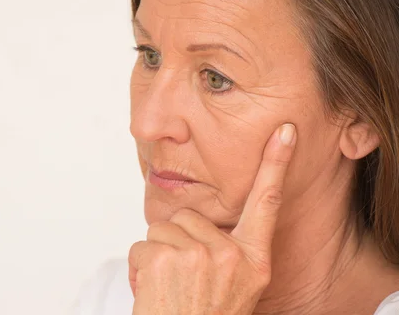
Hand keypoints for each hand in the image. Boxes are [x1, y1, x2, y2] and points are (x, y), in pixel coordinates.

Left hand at [128, 123, 296, 314]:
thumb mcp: (231, 286)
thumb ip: (224, 251)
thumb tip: (195, 223)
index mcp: (252, 260)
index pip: (266, 204)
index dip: (276, 165)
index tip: (285, 133)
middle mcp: (231, 254)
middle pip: (189, 217)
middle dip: (177, 243)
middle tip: (182, 280)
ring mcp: (201, 254)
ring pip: (162, 230)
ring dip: (157, 256)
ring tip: (169, 288)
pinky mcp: (169, 256)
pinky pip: (142, 246)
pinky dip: (139, 267)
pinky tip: (153, 291)